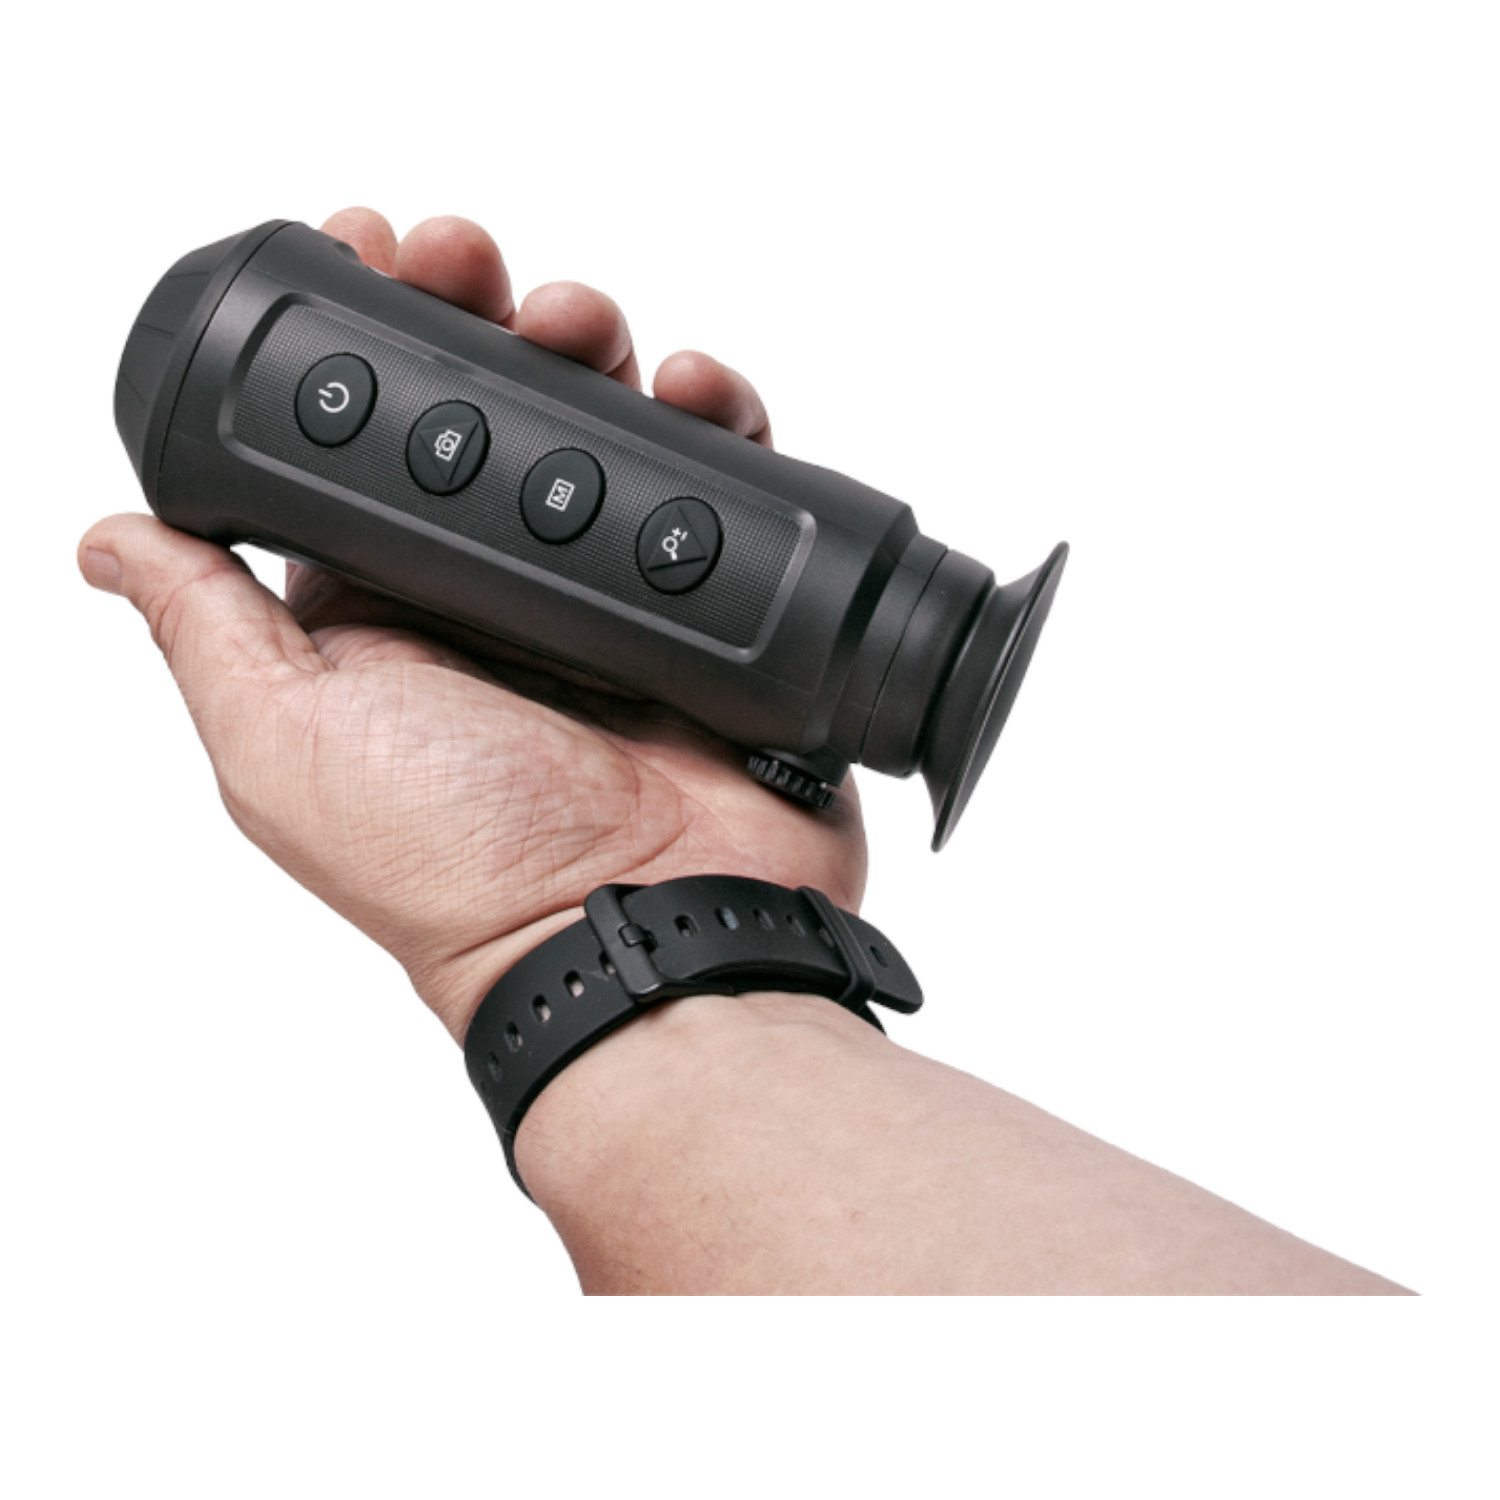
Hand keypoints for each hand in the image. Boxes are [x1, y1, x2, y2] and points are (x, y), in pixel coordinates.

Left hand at [80, 209, 865, 1039]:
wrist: (642, 931)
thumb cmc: (462, 866)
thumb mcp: (287, 743)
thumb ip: (208, 629)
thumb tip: (114, 538)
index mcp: (393, 612)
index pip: (373, 442)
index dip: (371, 341)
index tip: (373, 255)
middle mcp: (502, 595)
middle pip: (494, 414)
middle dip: (483, 316)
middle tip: (476, 265)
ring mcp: (614, 598)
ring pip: (607, 429)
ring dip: (593, 348)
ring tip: (582, 323)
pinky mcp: (713, 610)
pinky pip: (723, 488)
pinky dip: (718, 421)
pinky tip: (694, 390)